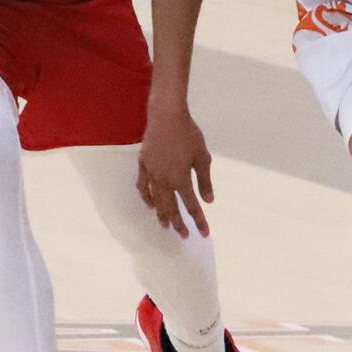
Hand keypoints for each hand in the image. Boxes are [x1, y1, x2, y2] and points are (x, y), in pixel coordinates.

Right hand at [137, 104, 213, 238]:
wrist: (166, 115)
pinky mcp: (143, 165)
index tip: (204, 233)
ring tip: (165, 225)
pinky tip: (149, 203)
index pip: (192, 206)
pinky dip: (146, 198)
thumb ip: (205, 180)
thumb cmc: (188, 133)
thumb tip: (208, 201)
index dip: (199, 221)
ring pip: (155, 200)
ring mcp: (151, 173)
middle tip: (183, 235)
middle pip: (171, 208)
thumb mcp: (202, 156)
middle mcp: (164, 180)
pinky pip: (143, 187)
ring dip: (161, 214)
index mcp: (181, 179)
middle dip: (178, 223)